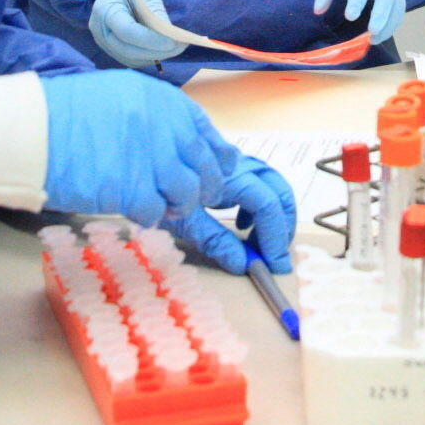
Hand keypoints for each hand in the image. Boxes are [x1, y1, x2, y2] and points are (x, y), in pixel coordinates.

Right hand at [40, 70, 234, 225]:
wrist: (28, 130)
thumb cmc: (65, 113)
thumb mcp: (120, 95)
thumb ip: (155, 116)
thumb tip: (182, 145)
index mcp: (163, 100)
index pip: (208, 134)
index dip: (215, 159)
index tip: (215, 173)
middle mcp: (164, 125)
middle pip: (203, 167)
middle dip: (202, 188)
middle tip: (190, 198)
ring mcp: (150, 158)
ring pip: (186, 194)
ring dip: (177, 205)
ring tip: (162, 206)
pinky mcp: (131, 190)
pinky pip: (156, 212)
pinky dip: (149, 216)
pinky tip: (135, 211)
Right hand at [82, 0, 184, 69]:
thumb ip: (155, 11)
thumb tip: (170, 35)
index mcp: (104, 9)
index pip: (126, 31)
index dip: (150, 39)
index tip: (173, 41)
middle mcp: (100, 29)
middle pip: (127, 49)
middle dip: (156, 51)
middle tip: (180, 46)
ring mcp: (105, 41)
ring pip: (131, 58)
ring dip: (155, 56)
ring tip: (177, 47)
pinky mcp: (114, 48)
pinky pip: (133, 58)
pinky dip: (150, 56)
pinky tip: (166, 49)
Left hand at [165, 155, 296, 274]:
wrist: (141, 160)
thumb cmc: (158, 190)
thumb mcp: (183, 220)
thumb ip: (215, 240)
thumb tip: (244, 264)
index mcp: (227, 178)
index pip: (266, 204)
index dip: (274, 235)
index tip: (274, 264)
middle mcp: (238, 165)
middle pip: (278, 190)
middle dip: (283, 225)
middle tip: (275, 255)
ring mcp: (236, 163)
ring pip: (272, 185)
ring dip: (274, 215)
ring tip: (258, 242)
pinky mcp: (231, 167)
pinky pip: (259, 183)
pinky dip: (261, 206)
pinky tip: (243, 223)